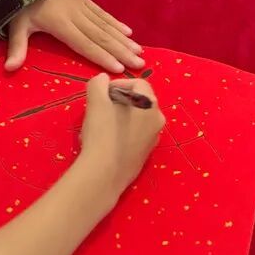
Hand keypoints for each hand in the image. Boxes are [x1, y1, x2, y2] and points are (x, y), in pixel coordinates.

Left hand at [5, 0, 144, 74]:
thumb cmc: (24, 4)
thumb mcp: (16, 24)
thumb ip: (17, 47)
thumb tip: (9, 69)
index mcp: (61, 24)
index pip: (84, 43)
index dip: (101, 56)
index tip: (119, 68)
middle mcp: (76, 15)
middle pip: (101, 36)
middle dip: (121, 51)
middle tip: (139, 64)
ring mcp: (83, 6)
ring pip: (106, 25)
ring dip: (124, 40)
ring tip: (139, 52)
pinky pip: (104, 14)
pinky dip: (117, 23)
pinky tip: (129, 32)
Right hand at [78, 73, 163, 203]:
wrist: (104, 174)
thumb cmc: (102, 133)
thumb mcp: (96, 100)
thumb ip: (99, 83)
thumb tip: (103, 80)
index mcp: (150, 103)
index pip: (137, 84)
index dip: (118, 84)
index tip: (102, 94)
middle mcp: (158, 120)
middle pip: (139, 101)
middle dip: (119, 101)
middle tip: (100, 107)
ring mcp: (154, 139)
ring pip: (137, 119)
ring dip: (121, 117)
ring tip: (101, 124)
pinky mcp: (146, 155)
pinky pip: (136, 136)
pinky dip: (124, 133)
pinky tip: (107, 141)